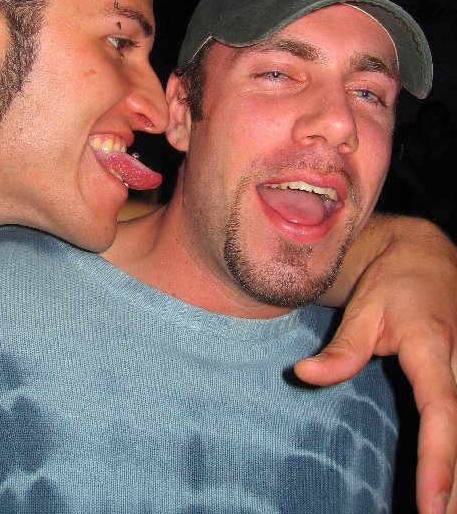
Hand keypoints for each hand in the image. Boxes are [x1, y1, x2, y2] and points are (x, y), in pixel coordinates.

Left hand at [296, 217, 456, 513]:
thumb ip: (342, 349)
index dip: (439, 461)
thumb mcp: (363, 309)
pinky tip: (452, 487)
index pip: (441, 410)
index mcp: (432, 345)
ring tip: (446, 513)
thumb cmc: (393, 283)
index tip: (432, 504)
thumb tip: (303, 375)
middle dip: (456, 486)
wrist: (426, 257)